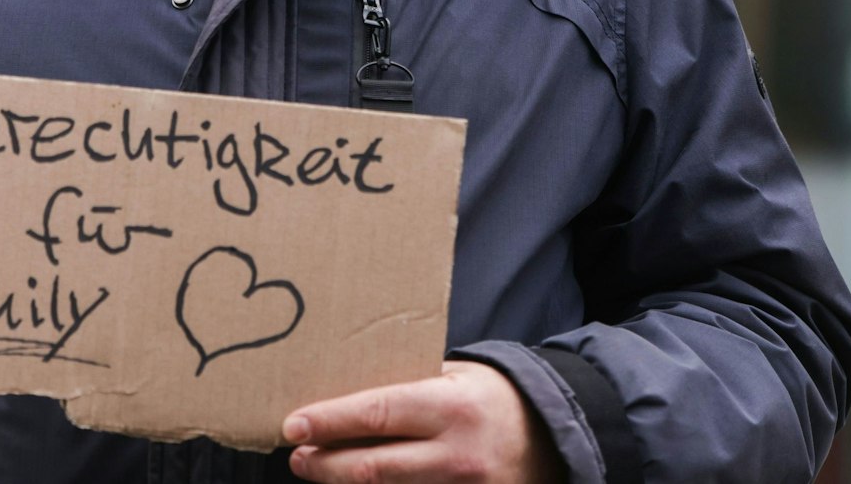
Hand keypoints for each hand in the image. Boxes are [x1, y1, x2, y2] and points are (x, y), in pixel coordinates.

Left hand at [282, 360, 563, 483]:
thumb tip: (343, 397)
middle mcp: (458, 454)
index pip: (377, 414)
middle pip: (372, 467)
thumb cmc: (492, 399)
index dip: (330, 421)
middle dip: (325, 463)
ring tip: (321, 469)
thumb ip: (407, 386)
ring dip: (347, 483)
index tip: (294, 425)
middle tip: (299, 456)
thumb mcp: (455, 377)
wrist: (556, 437)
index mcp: (451, 407)